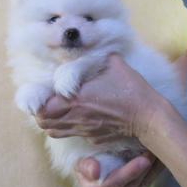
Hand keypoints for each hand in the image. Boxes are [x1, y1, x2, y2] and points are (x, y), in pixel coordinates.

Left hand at [36, 55, 169, 142]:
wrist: (149, 117)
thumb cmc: (131, 89)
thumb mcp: (113, 64)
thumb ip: (95, 56)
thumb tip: (87, 47)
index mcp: (77, 99)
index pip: (43, 108)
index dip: (38, 102)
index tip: (43, 93)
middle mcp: (76, 118)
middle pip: (44, 123)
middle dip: (41, 113)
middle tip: (46, 102)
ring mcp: (85, 131)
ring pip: (55, 132)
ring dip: (52, 122)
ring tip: (57, 112)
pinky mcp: (94, 139)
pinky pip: (73, 136)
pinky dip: (69, 129)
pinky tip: (77, 119)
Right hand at [75, 152, 163, 186]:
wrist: (91, 172)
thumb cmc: (87, 162)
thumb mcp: (82, 160)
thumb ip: (87, 165)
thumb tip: (95, 171)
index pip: (113, 182)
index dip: (130, 172)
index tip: (143, 160)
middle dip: (144, 170)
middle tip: (154, 153)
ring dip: (150, 173)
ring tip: (157, 156)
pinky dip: (150, 178)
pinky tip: (157, 166)